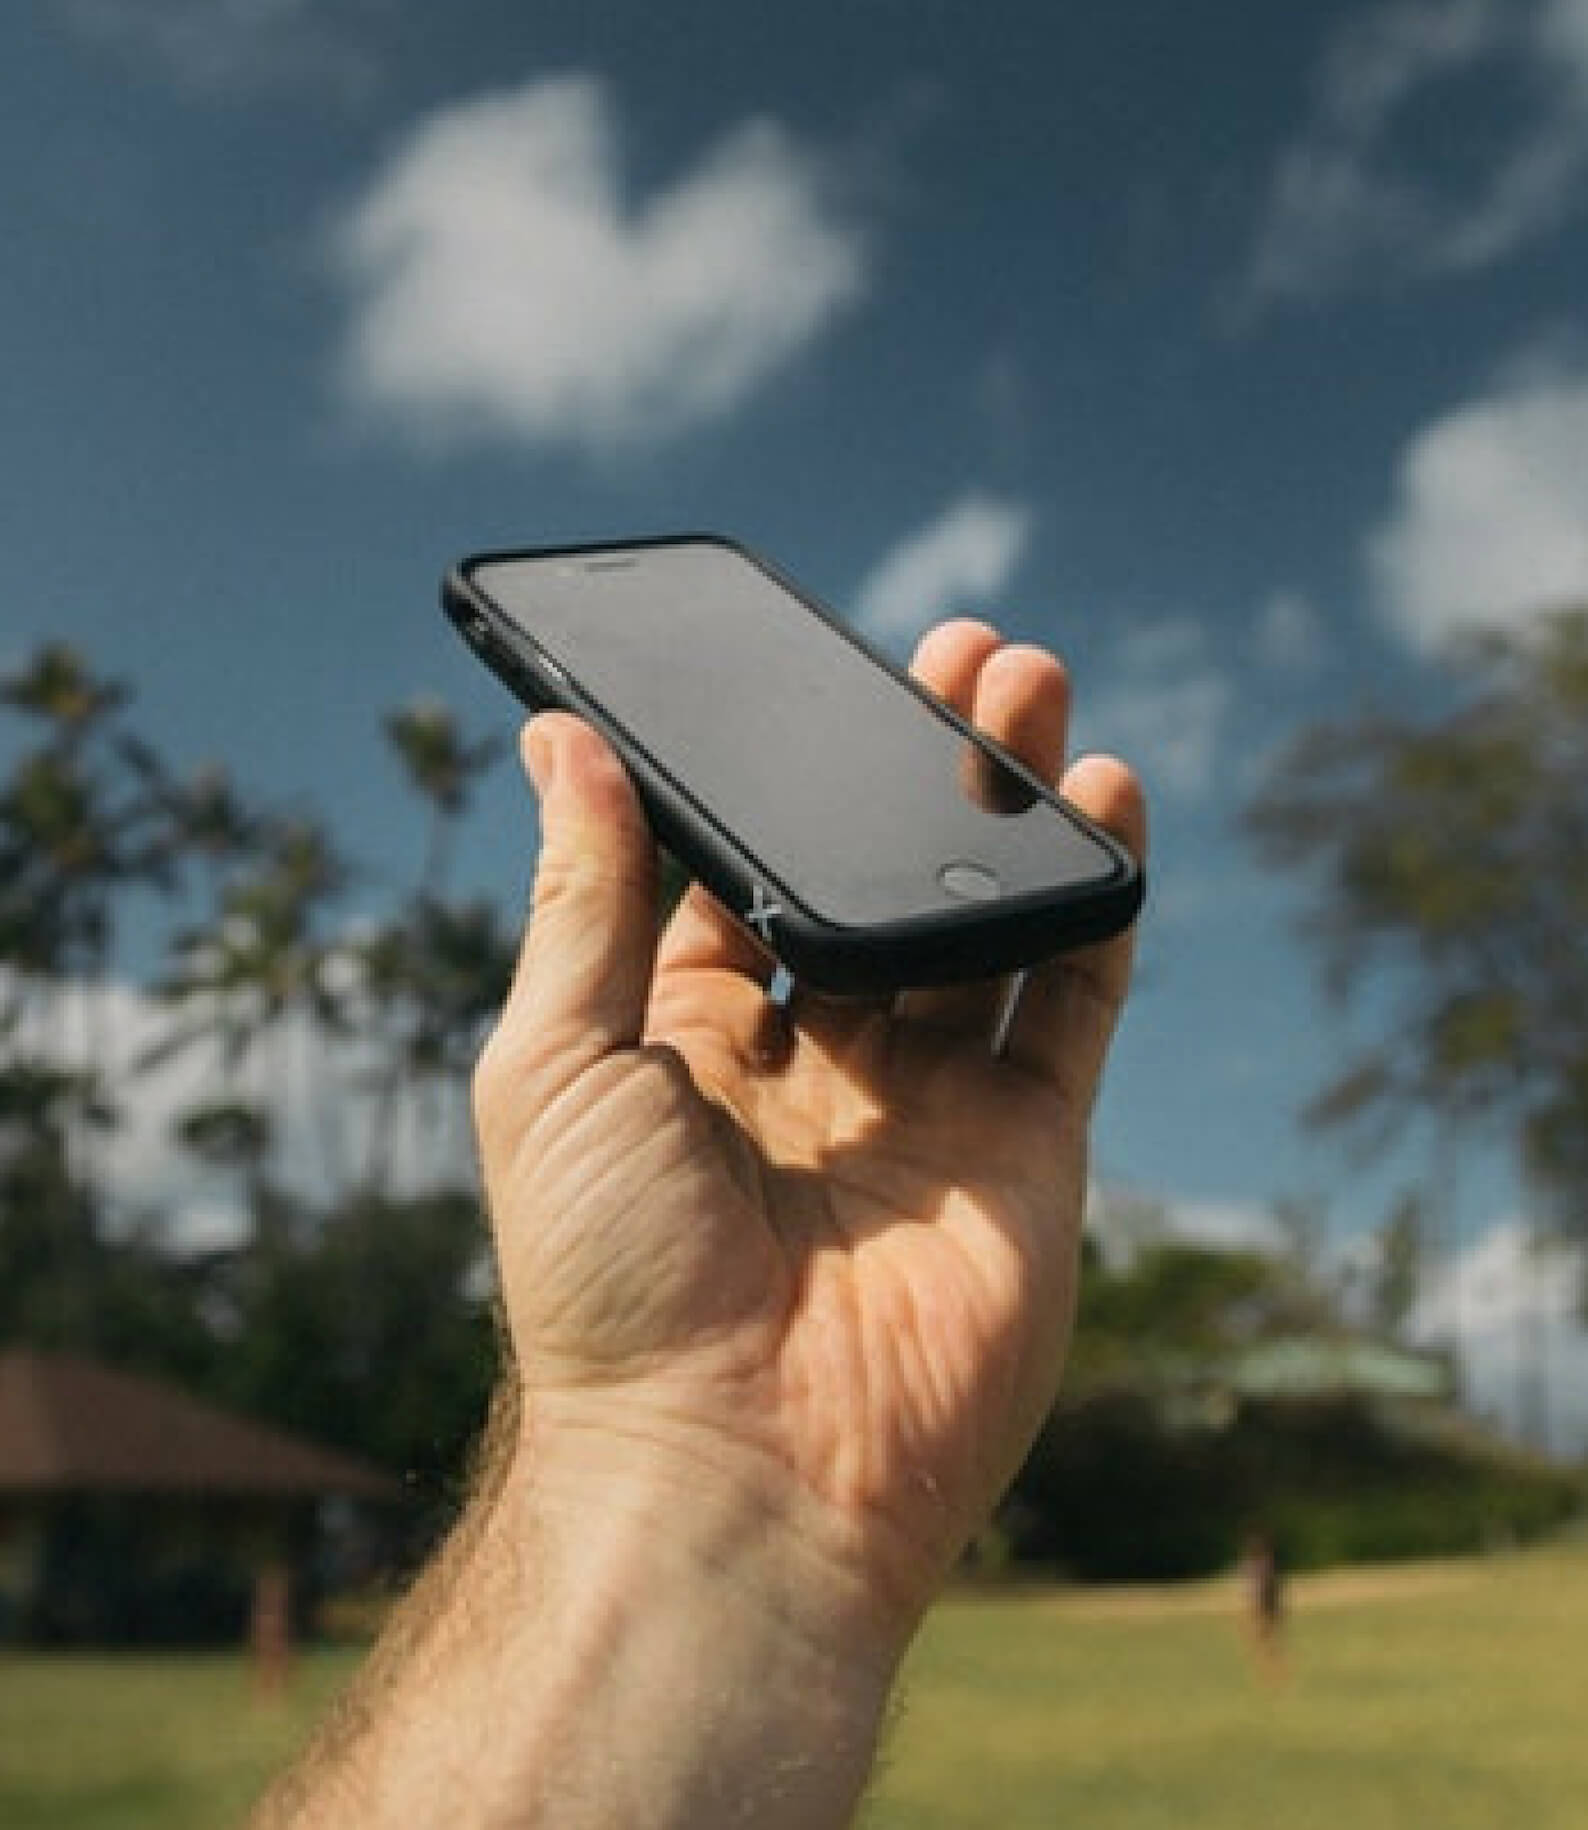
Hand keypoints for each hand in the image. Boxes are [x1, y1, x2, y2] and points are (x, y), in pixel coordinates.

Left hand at [474, 619, 1145, 1655]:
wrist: (734, 1477)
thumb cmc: (609, 1282)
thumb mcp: (552, 1062)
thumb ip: (583, 896)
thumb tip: (561, 735)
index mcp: (695, 1044)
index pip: (755, 874)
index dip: (788, 776)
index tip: (819, 672)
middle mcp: (822, 1067)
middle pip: (883, 883)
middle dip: (921, 766)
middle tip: (961, 651)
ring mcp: (933, 1108)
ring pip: (984, 922)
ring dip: (1011, 802)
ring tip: (1030, 685)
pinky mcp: (1030, 1150)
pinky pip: (1075, 1001)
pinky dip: (1096, 899)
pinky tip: (1101, 796)